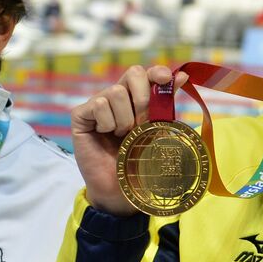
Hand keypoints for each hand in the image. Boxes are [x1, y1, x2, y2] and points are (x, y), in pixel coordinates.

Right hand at [70, 64, 188, 215]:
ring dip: (125, 119)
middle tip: (141, 124)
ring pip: (115, 92)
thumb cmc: (139, 161)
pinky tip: (105, 135)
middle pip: (133, 73)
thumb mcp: (157, 130)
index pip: (146, 73)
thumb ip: (165, 104)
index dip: (156, 73)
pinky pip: (98, 105)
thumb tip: (181, 75)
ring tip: (122, 136)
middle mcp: (116, 97)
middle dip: (143, 98)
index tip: (165, 80)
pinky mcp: (81, 115)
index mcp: (136, 98)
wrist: (120, 188)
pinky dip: (108, 122)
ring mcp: (97, 104)